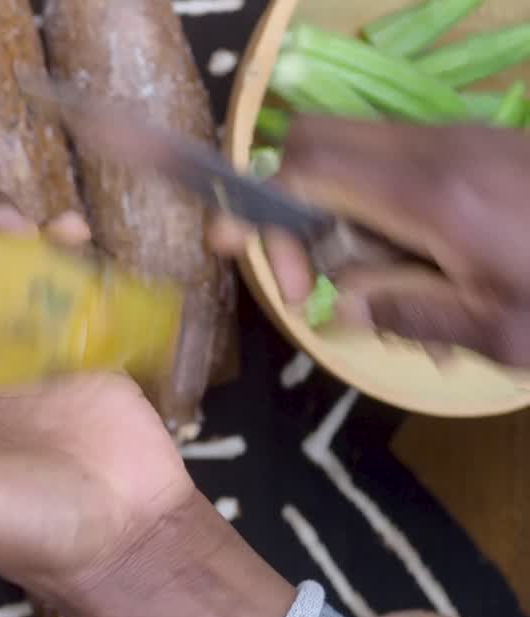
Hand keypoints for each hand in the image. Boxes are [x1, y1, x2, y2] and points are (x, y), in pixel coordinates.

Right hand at [212, 114, 529, 366]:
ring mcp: (464, 140)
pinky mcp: (484, 147)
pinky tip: (423, 269)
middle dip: (287, 205)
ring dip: (338, 213)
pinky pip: (400, 163)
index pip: (304, 167)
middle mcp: (439, 150)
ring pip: (355, 151)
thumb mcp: (498, 334)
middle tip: (312, 277)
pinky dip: (380, 207)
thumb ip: (405, 314)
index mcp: (431, 194)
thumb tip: (342, 303)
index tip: (264, 269)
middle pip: (315, 140)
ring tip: (380, 287)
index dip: (261, 211)